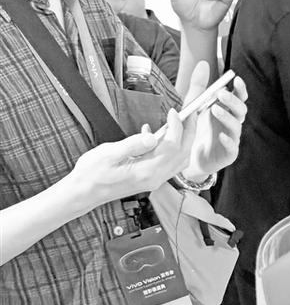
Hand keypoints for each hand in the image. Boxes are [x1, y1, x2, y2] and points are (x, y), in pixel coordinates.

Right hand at [64, 114, 190, 212]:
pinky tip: (156, 135)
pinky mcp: (150, 179)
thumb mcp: (109, 154)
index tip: (173, 111)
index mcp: (146, 171)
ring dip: (183, 141)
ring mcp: (154, 180)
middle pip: (182, 154)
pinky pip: (168, 163)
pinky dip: (170, 148)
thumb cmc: (92, 174)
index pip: (172, 147)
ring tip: (179, 122)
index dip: (176, 127)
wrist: (84, 193)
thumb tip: (152, 136)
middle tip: (189, 114)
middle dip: (188, 133)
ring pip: (179, 160)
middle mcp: (155, 178)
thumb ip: (132, 145)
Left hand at [177, 60, 247, 182]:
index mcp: (227, 111)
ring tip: (214, 110)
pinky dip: (228, 141)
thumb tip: (203, 63)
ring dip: (227, 117)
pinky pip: (232, 147)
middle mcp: (232, 123)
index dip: (240, 89)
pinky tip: (221, 136)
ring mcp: (232, 139)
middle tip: (221, 94)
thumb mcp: (195, 107)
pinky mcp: (229, 154)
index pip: (239, 98)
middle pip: (240, 110)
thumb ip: (199, 86)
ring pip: (236, 127)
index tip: (235, 79)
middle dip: (232, 101)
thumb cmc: (197, 130)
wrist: (191, 158)